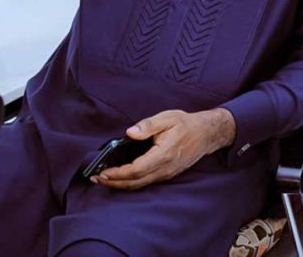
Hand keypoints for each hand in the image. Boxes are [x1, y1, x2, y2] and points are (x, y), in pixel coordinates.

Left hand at [93, 108, 235, 190]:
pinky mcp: (167, 174)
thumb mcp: (166, 118)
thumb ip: (147, 126)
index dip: (118, 173)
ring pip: (140, 184)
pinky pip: (146, 182)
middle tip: (96, 179)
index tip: (103, 172)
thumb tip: (130, 132)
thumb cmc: (186, 124)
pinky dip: (131, 182)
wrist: (206, 134)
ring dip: (121, 184)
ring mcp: (166, 173)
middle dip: (114, 182)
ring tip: (105, 180)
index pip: (136, 169)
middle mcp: (165, 168)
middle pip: (135, 182)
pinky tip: (122, 178)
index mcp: (163, 154)